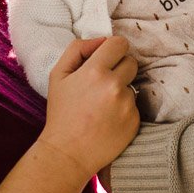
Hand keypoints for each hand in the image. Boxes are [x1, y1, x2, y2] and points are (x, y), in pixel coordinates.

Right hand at [40, 36, 138, 178]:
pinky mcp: (135, 121)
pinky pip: (134, 106)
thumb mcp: (58, 75)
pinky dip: (124, 110)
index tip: (107, 58)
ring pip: (132, 85)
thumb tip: (100, 40)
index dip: (114, 49)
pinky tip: (108, 120)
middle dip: (119, 68)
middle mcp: (114, 86)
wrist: (68, 153)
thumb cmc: (61, 113)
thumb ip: (77, 49)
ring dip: (121, 91)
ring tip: (102, 107)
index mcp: (95, 71)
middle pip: (131, 62)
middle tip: (103, 83)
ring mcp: (127, 105)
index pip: (120, 43)